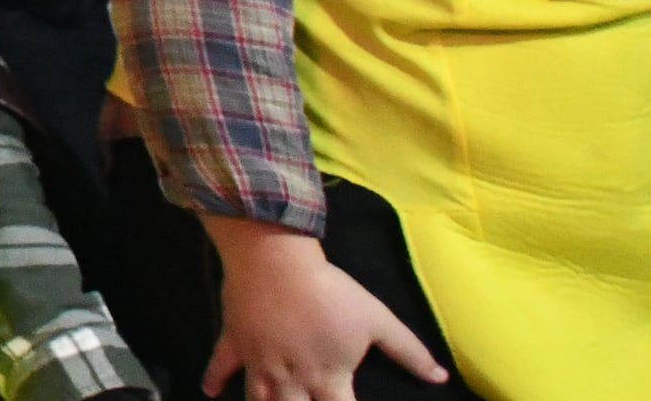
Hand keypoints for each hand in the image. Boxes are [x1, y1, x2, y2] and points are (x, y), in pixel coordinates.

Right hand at [201, 218, 447, 398]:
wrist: (277, 261)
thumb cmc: (330, 291)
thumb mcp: (377, 319)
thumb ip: (409, 352)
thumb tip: (441, 377)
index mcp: (329, 378)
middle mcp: (293, 379)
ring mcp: (260, 363)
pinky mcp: (234, 343)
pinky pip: (219, 366)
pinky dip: (213, 381)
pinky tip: (210, 393)